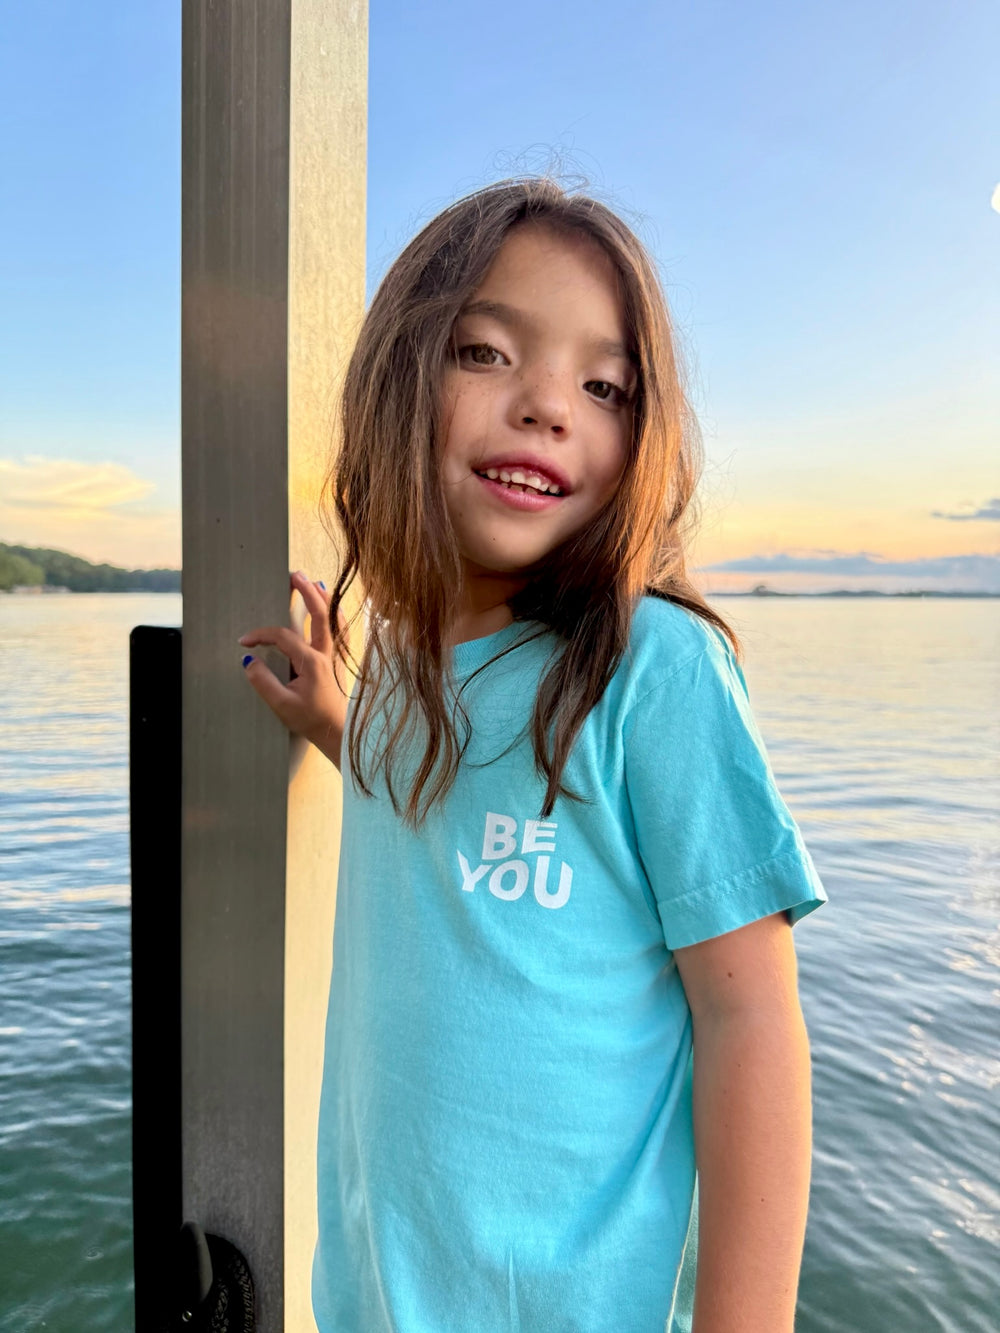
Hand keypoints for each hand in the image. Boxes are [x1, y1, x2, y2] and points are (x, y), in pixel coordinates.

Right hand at [238, 570, 349, 769]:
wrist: (337, 733)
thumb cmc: (311, 720)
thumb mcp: (281, 705)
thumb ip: (264, 682)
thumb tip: (248, 661)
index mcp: (311, 662)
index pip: (282, 637)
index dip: (261, 636)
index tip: (244, 642)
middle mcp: (326, 654)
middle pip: (319, 614)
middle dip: (306, 592)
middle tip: (293, 575)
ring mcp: (334, 656)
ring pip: (333, 619)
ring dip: (324, 599)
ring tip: (315, 582)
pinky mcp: (337, 661)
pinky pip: (340, 631)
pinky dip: (337, 615)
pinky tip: (333, 607)